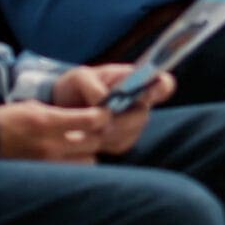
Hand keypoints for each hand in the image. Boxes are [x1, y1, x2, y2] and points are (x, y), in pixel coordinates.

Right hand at [0, 102, 111, 163]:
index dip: (103, 115)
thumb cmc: (10, 119)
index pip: (91, 121)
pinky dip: (76, 165)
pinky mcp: (45, 175)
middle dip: (98, 134)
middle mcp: (51, 144)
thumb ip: (62, 114)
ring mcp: (49, 163)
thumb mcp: (35, 107)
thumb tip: (89, 118)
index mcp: (48, 121)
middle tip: (94, 129)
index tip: (104, 113)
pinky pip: (73, 172)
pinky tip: (70, 158)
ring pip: (88, 161)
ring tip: (81, 146)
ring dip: (89, 152)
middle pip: (94, 142)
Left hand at [53, 64, 173, 154]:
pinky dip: (101, 143)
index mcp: (135, 80)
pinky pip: (118, 146)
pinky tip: (86, 136)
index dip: (161, 88)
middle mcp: (140, 103)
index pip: (163, 84)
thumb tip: (103, 104)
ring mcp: (132, 124)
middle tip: (100, 124)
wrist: (62, 107)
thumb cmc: (76, 86)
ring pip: (130, 134)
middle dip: (120, 121)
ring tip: (84, 128)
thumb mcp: (80, 78)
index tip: (147, 93)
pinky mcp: (121, 141)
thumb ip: (92, 87)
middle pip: (142, 116)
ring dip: (107, 133)